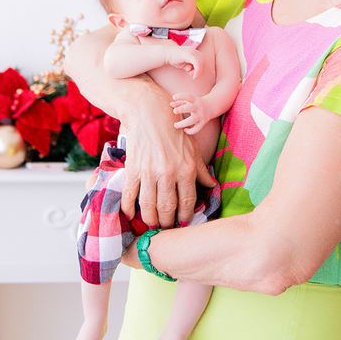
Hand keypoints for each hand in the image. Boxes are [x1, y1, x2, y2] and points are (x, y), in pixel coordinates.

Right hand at [120, 98, 215, 227]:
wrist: (148, 112)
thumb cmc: (173, 129)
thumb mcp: (192, 149)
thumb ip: (201, 170)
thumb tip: (212, 186)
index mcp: (186, 168)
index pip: (188, 201)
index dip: (186, 216)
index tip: (183, 224)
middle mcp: (168, 172)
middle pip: (167, 208)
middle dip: (167, 222)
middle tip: (166, 227)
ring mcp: (148, 172)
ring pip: (149, 206)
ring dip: (150, 219)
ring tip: (152, 225)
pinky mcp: (132, 169)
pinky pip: (130, 195)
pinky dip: (129, 208)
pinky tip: (131, 215)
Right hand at [165, 46, 201, 78]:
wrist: (166, 54)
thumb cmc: (174, 59)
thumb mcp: (183, 64)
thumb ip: (189, 66)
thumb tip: (192, 70)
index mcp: (192, 51)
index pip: (200, 59)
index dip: (199, 68)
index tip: (193, 74)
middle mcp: (193, 50)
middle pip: (201, 60)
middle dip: (199, 70)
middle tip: (194, 76)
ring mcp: (191, 51)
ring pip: (200, 62)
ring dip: (198, 70)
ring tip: (193, 76)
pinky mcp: (189, 54)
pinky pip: (197, 62)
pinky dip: (197, 69)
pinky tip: (193, 74)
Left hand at [170, 93, 210, 134]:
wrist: (211, 107)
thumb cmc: (195, 103)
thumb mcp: (189, 101)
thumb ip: (179, 102)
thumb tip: (170, 104)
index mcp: (194, 100)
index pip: (189, 96)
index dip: (181, 96)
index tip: (173, 97)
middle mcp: (198, 107)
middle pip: (191, 108)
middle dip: (182, 109)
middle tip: (174, 111)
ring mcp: (201, 115)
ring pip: (193, 120)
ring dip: (183, 123)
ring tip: (175, 125)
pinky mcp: (202, 123)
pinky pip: (197, 129)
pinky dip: (190, 131)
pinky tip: (185, 130)